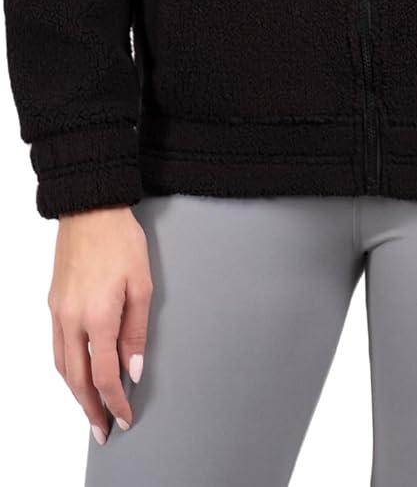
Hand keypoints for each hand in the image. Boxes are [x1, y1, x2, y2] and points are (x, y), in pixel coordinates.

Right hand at [47, 206, 152, 445]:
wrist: (90, 208)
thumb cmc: (120, 240)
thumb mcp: (142, 284)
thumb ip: (137, 332)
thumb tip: (133, 369)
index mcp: (98, 317)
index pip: (105, 376)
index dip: (115, 402)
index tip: (124, 418)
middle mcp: (72, 319)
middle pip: (78, 380)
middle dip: (91, 409)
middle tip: (103, 430)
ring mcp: (58, 312)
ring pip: (62, 367)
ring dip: (76, 394)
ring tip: (91, 410)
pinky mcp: (53, 304)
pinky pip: (56, 347)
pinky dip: (66, 369)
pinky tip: (77, 374)